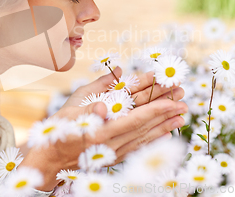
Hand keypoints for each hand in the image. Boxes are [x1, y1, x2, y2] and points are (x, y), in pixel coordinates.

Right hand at [20, 67, 187, 190]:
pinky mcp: (114, 157)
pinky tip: (165, 134)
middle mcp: (112, 144)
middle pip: (145, 126)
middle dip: (166, 112)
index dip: (156, 107)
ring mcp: (114, 152)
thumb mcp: (72, 106)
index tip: (172, 97)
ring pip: (145, 137)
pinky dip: (154, 140)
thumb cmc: (57, 131)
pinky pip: (139, 147)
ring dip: (165, 126)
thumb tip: (118, 75)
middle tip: (184, 100)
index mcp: (102, 130)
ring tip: (182, 116)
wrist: (49, 160)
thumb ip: (95, 91)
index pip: (136, 117)